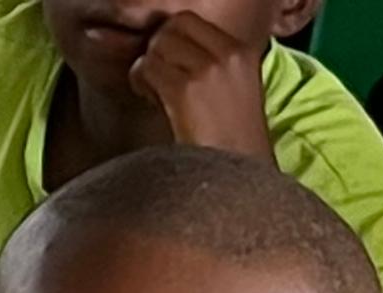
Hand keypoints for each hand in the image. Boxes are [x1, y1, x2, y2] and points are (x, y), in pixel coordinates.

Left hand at [128, 10, 275, 155]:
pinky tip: (153, 103)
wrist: (239, 181)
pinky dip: (141, 84)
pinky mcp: (187, 89)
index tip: (168, 67)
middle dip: (156, 52)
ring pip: (156, 46)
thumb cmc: (228, 147)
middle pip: (171, 28)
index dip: (169, 41)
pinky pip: (148, 68)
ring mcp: (208, 69)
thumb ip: (205, 65)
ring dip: (146, 70)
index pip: (188, 21)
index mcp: (241, 52)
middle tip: (157, 81)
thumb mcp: (229, 93)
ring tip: (156, 96)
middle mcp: (228, 54)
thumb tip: (164, 50)